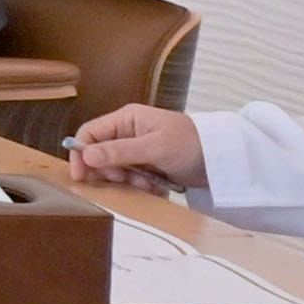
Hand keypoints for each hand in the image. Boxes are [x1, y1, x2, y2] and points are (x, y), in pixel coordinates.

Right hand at [65, 105, 206, 190]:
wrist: (222, 159)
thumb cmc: (191, 144)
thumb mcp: (154, 147)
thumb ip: (119, 151)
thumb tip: (85, 155)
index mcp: (127, 119)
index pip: (90, 132)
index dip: (81, 152)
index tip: (81, 175)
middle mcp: (128, 132)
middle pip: (99, 153)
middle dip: (109, 170)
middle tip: (124, 179)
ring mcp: (138, 149)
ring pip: (115, 168)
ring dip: (126, 179)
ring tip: (147, 183)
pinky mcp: (147, 164)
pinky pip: (130, 176)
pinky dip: (138, 184)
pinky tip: (154, 185)